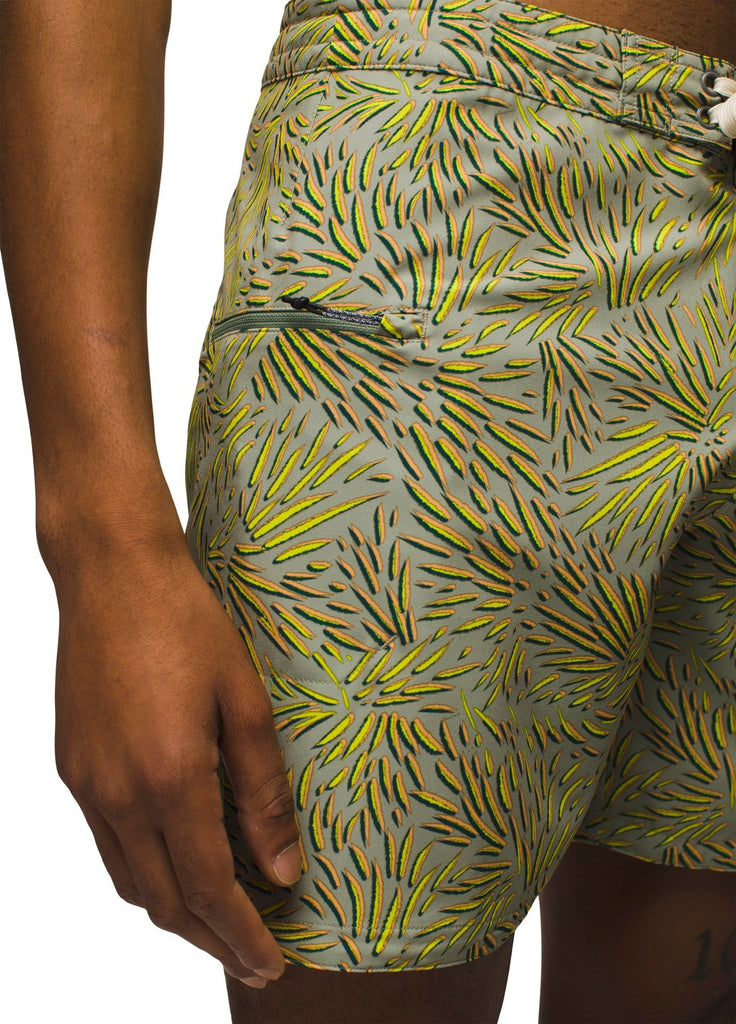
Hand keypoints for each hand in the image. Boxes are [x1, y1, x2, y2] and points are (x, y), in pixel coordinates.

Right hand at [52, 534, 301, 987]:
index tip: (273, 963)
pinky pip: (108, 844)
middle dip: (212, 940)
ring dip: (177, 913)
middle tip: (254, 957)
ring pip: (131, 881)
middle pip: (165, 902)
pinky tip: (177, 860)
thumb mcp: (244, 700)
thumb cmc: (188, 625)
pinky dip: (147, 871)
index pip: (210, 890)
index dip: (242, 935)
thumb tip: (282, 868)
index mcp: (170, 779)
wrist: (113, 575)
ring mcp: (87, 785)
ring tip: (221, 921)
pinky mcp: (73, 768)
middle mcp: (118, 795)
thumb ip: (263, 791)